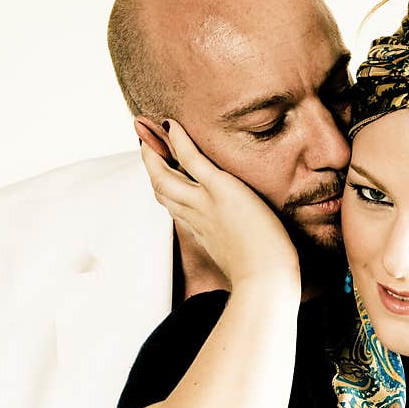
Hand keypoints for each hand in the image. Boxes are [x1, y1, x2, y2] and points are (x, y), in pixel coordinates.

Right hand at [139, 119, 299, 288]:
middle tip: (144, 146)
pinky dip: (180, 141)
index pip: (176, 207)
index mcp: (202, 233)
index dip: (166, 191)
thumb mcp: (243, 261)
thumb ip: (238, 249)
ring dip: (154, 152)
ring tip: (148, 132)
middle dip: (150, 167)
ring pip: (165, 176)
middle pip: (162, 190)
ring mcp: (205, 203)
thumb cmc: (263, 278)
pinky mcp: (220, 191)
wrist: (265, 281)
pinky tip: (173, 126)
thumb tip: (243, 251)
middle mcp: (197, 218)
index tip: (162, 177)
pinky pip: (192, 160)